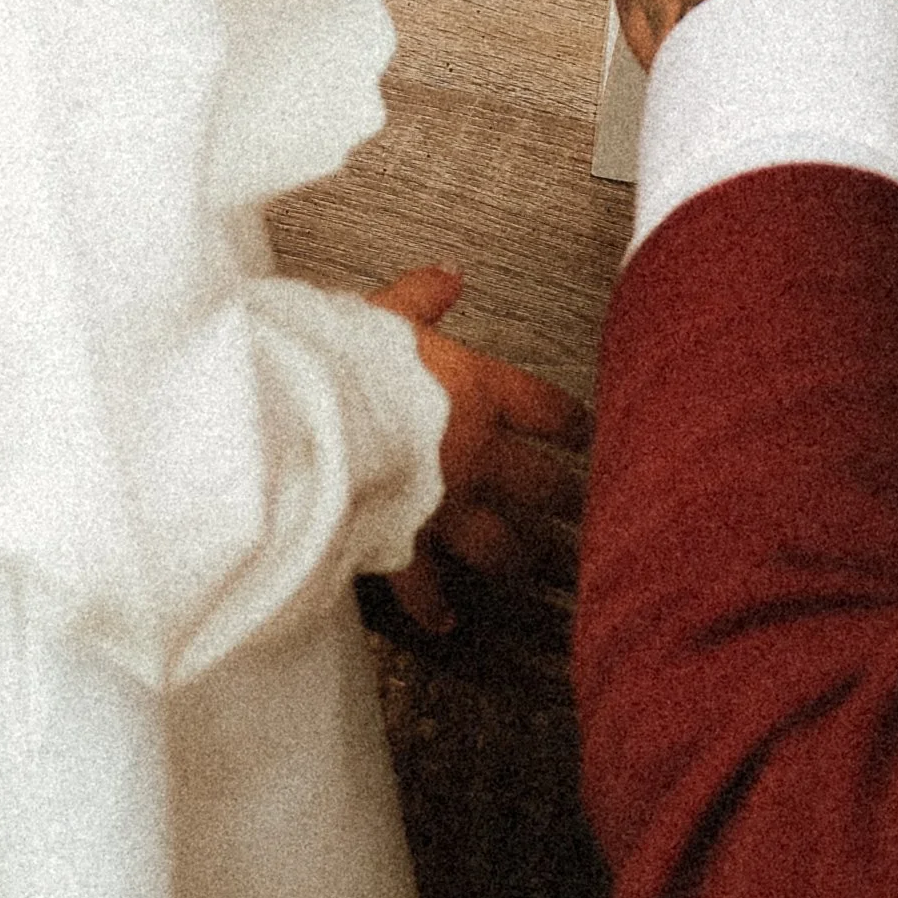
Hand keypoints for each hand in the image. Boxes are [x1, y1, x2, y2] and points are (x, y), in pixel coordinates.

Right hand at [370, 266, 588, 633]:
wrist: (309, 421)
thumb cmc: (345, 362)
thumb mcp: (386, 312)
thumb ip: (422, 297)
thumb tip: (447, 276)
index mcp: (477, 392)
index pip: (545, 409)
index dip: (571, 423)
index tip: (587, 434)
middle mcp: (474, 455)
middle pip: (540, 485)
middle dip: (564, 500)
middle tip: (585, 512)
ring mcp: (445, 507)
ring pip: (502, 545)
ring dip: (523, 559)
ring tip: (544, 571)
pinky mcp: (406, 545)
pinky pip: (427, 588)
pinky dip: (436, 608)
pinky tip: (446, 621)